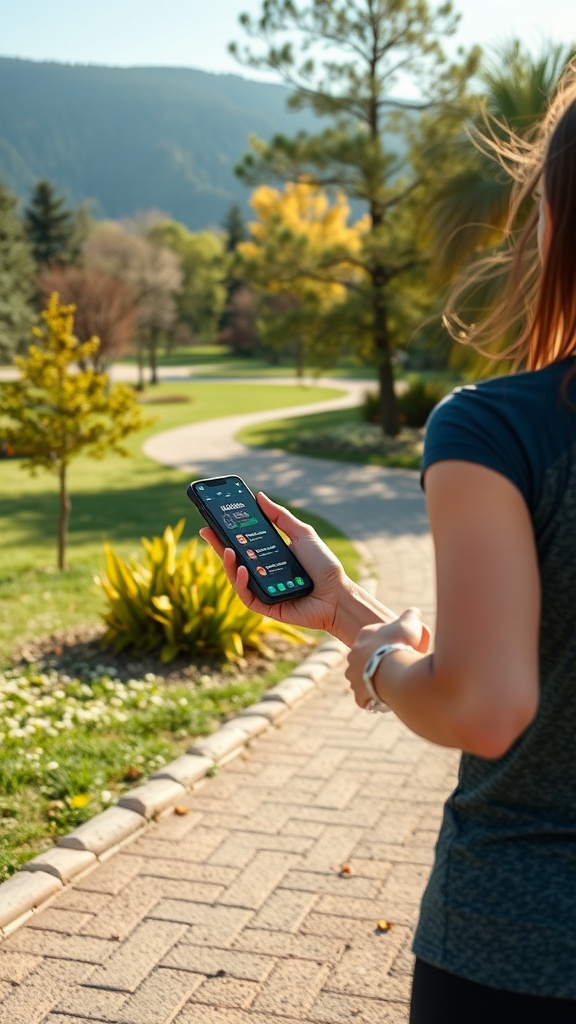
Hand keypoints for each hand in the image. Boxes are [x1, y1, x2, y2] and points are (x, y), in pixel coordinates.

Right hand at [199, 491, 348, 632]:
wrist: (337, 595)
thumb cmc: (323, 565)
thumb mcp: (301, 533)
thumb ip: (280, 517)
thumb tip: (259, 496)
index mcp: (269, 554)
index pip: (243, 542)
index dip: (228, 531)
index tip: (215, 518)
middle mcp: (262, 571)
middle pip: (234, 558)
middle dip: (219, 545)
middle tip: (207, 530)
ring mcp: (262, 589)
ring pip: (236, 577)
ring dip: (228, 564)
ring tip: (228, 550)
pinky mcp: (264, 605)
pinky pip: (246, 596)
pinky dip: (241, 583)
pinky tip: (243, 570)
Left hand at [345, 609, 430, 708]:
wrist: (392, 669)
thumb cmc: (400, 643)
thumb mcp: (409, 623)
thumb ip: (411, 615)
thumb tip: (415, 612)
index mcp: (364, 636)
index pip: (372, 636)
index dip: (385, 641)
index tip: (396, 646)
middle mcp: (353, 655)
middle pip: (364, 657)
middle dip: (376, 661)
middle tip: (393, 666)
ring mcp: (354, 676)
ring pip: (362, 678)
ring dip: (373, 680)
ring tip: (390, 683)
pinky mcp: (359, 695)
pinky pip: (365, 698)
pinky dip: (374, 699)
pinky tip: (386, 697)